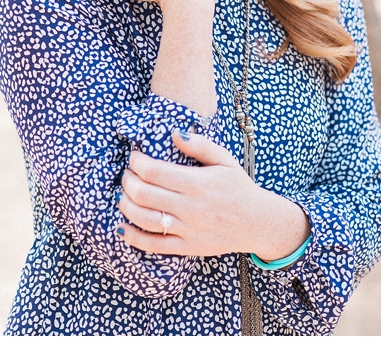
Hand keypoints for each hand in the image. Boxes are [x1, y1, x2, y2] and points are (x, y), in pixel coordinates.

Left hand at [116, 130, 310, 259]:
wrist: (258, 222)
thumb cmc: (239, 188)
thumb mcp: (225, 160)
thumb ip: (200, 145)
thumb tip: (174, 134)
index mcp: (198, 182)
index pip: (154, 171)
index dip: (137, 163)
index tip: (134, 157)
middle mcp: (190, 206)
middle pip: (143, 194)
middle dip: (127, 181)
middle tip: (127, 174)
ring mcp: (188, 229)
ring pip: (143, 218)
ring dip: (125, 205)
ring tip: (123, 195)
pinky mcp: (187, 247)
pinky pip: (153, 245)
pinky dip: (133, 237)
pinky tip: (122, 226)